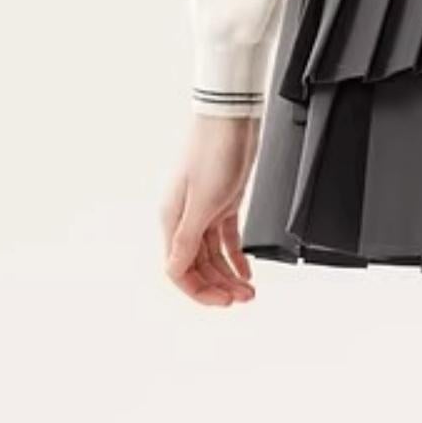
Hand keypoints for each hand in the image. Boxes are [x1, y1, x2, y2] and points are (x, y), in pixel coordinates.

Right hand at [162, 112, 262, 305]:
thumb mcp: (201, 203)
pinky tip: (246, 270)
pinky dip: (236, 256)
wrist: (232, 120)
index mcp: (172, 221)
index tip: (223, 302)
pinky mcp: (222, 202)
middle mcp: (185, 219)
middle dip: (219, 286)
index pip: (179, 270)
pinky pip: (226, 238)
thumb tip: (174, 271)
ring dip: (230, 274)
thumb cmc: (213, 151)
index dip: (200, 291)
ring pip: (213, 255)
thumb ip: (188, 240)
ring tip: (249, 289)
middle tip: (243, 298)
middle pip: (198, 266)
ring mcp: (204, 211)